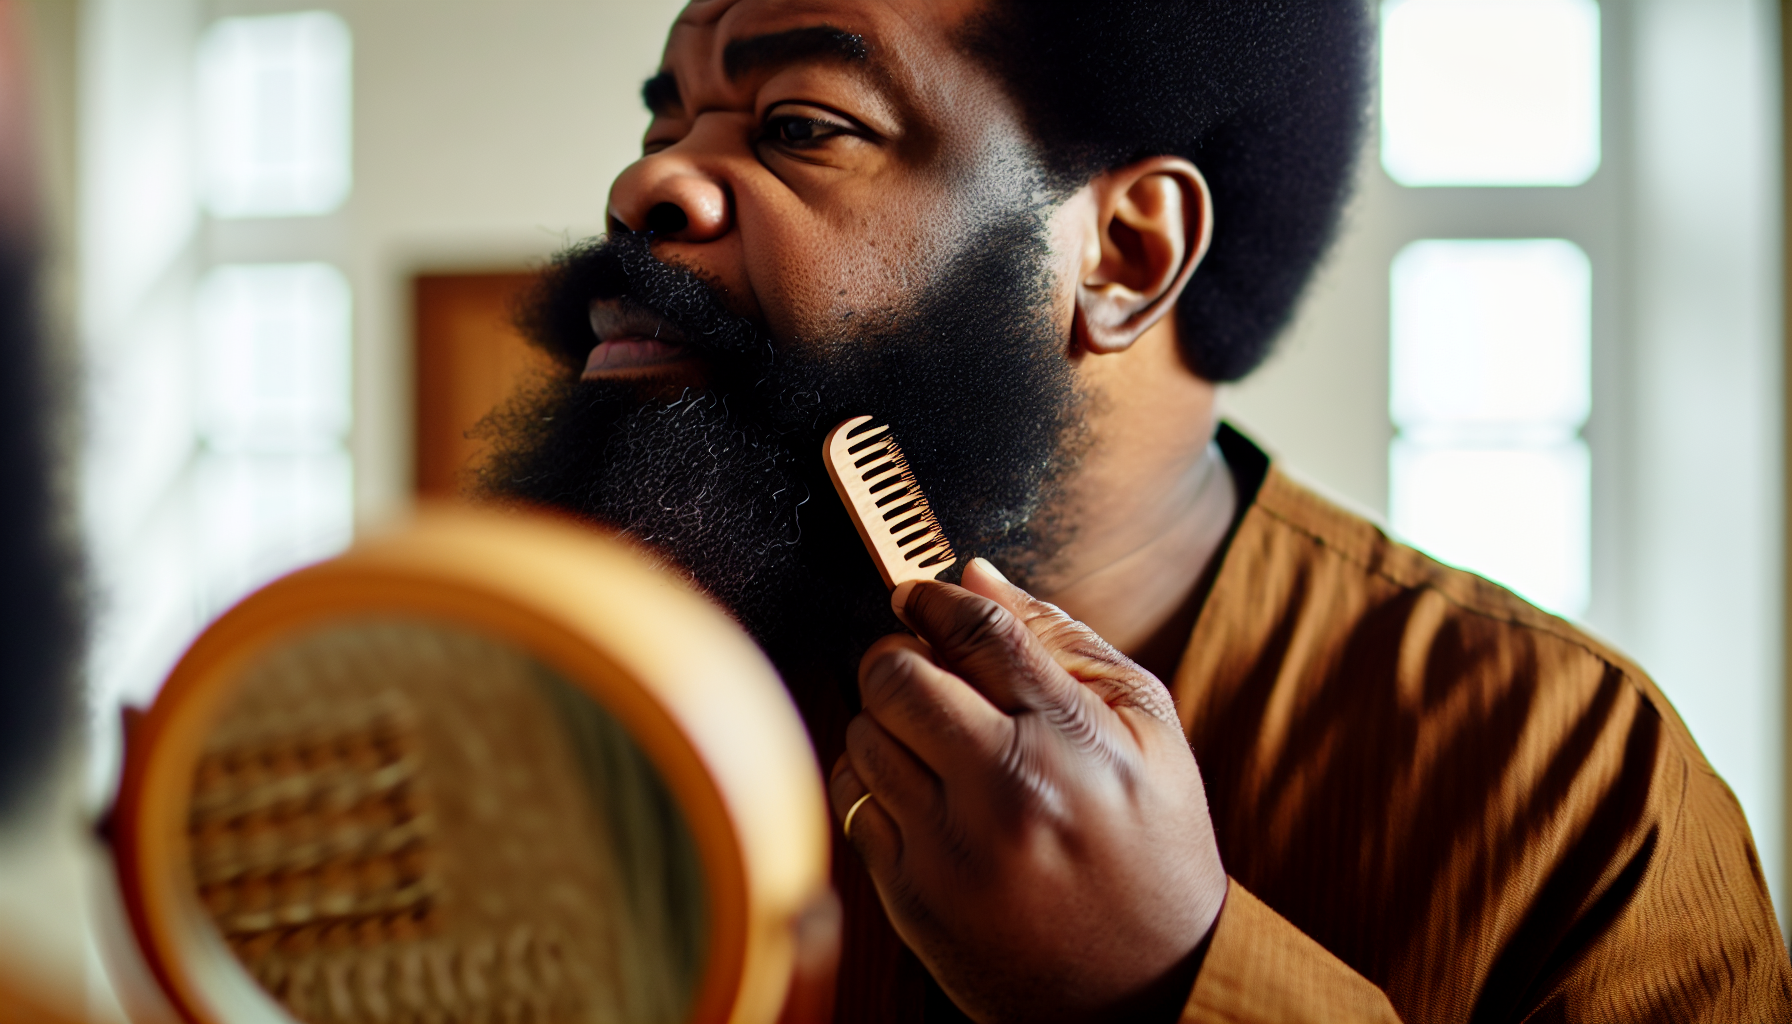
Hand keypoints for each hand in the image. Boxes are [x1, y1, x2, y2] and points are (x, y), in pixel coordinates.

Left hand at [830, 558, 1226, 1023]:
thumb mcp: (1148, 729)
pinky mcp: (913, 897)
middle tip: (924, 667)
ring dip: (886, 722)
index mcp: (1071, 737)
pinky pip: (852, 802)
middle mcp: (1007, 789)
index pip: (975, 629)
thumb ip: (1062, 640)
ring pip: (863, 734)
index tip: (920, 594)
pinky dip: (873, 784)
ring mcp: (952, 848)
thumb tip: (975, 575)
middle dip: (900, 654)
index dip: (934, 597)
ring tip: (932, 742)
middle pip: (896, 673)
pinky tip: (921, 795)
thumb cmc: (1153, 847)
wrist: (1151, 987)